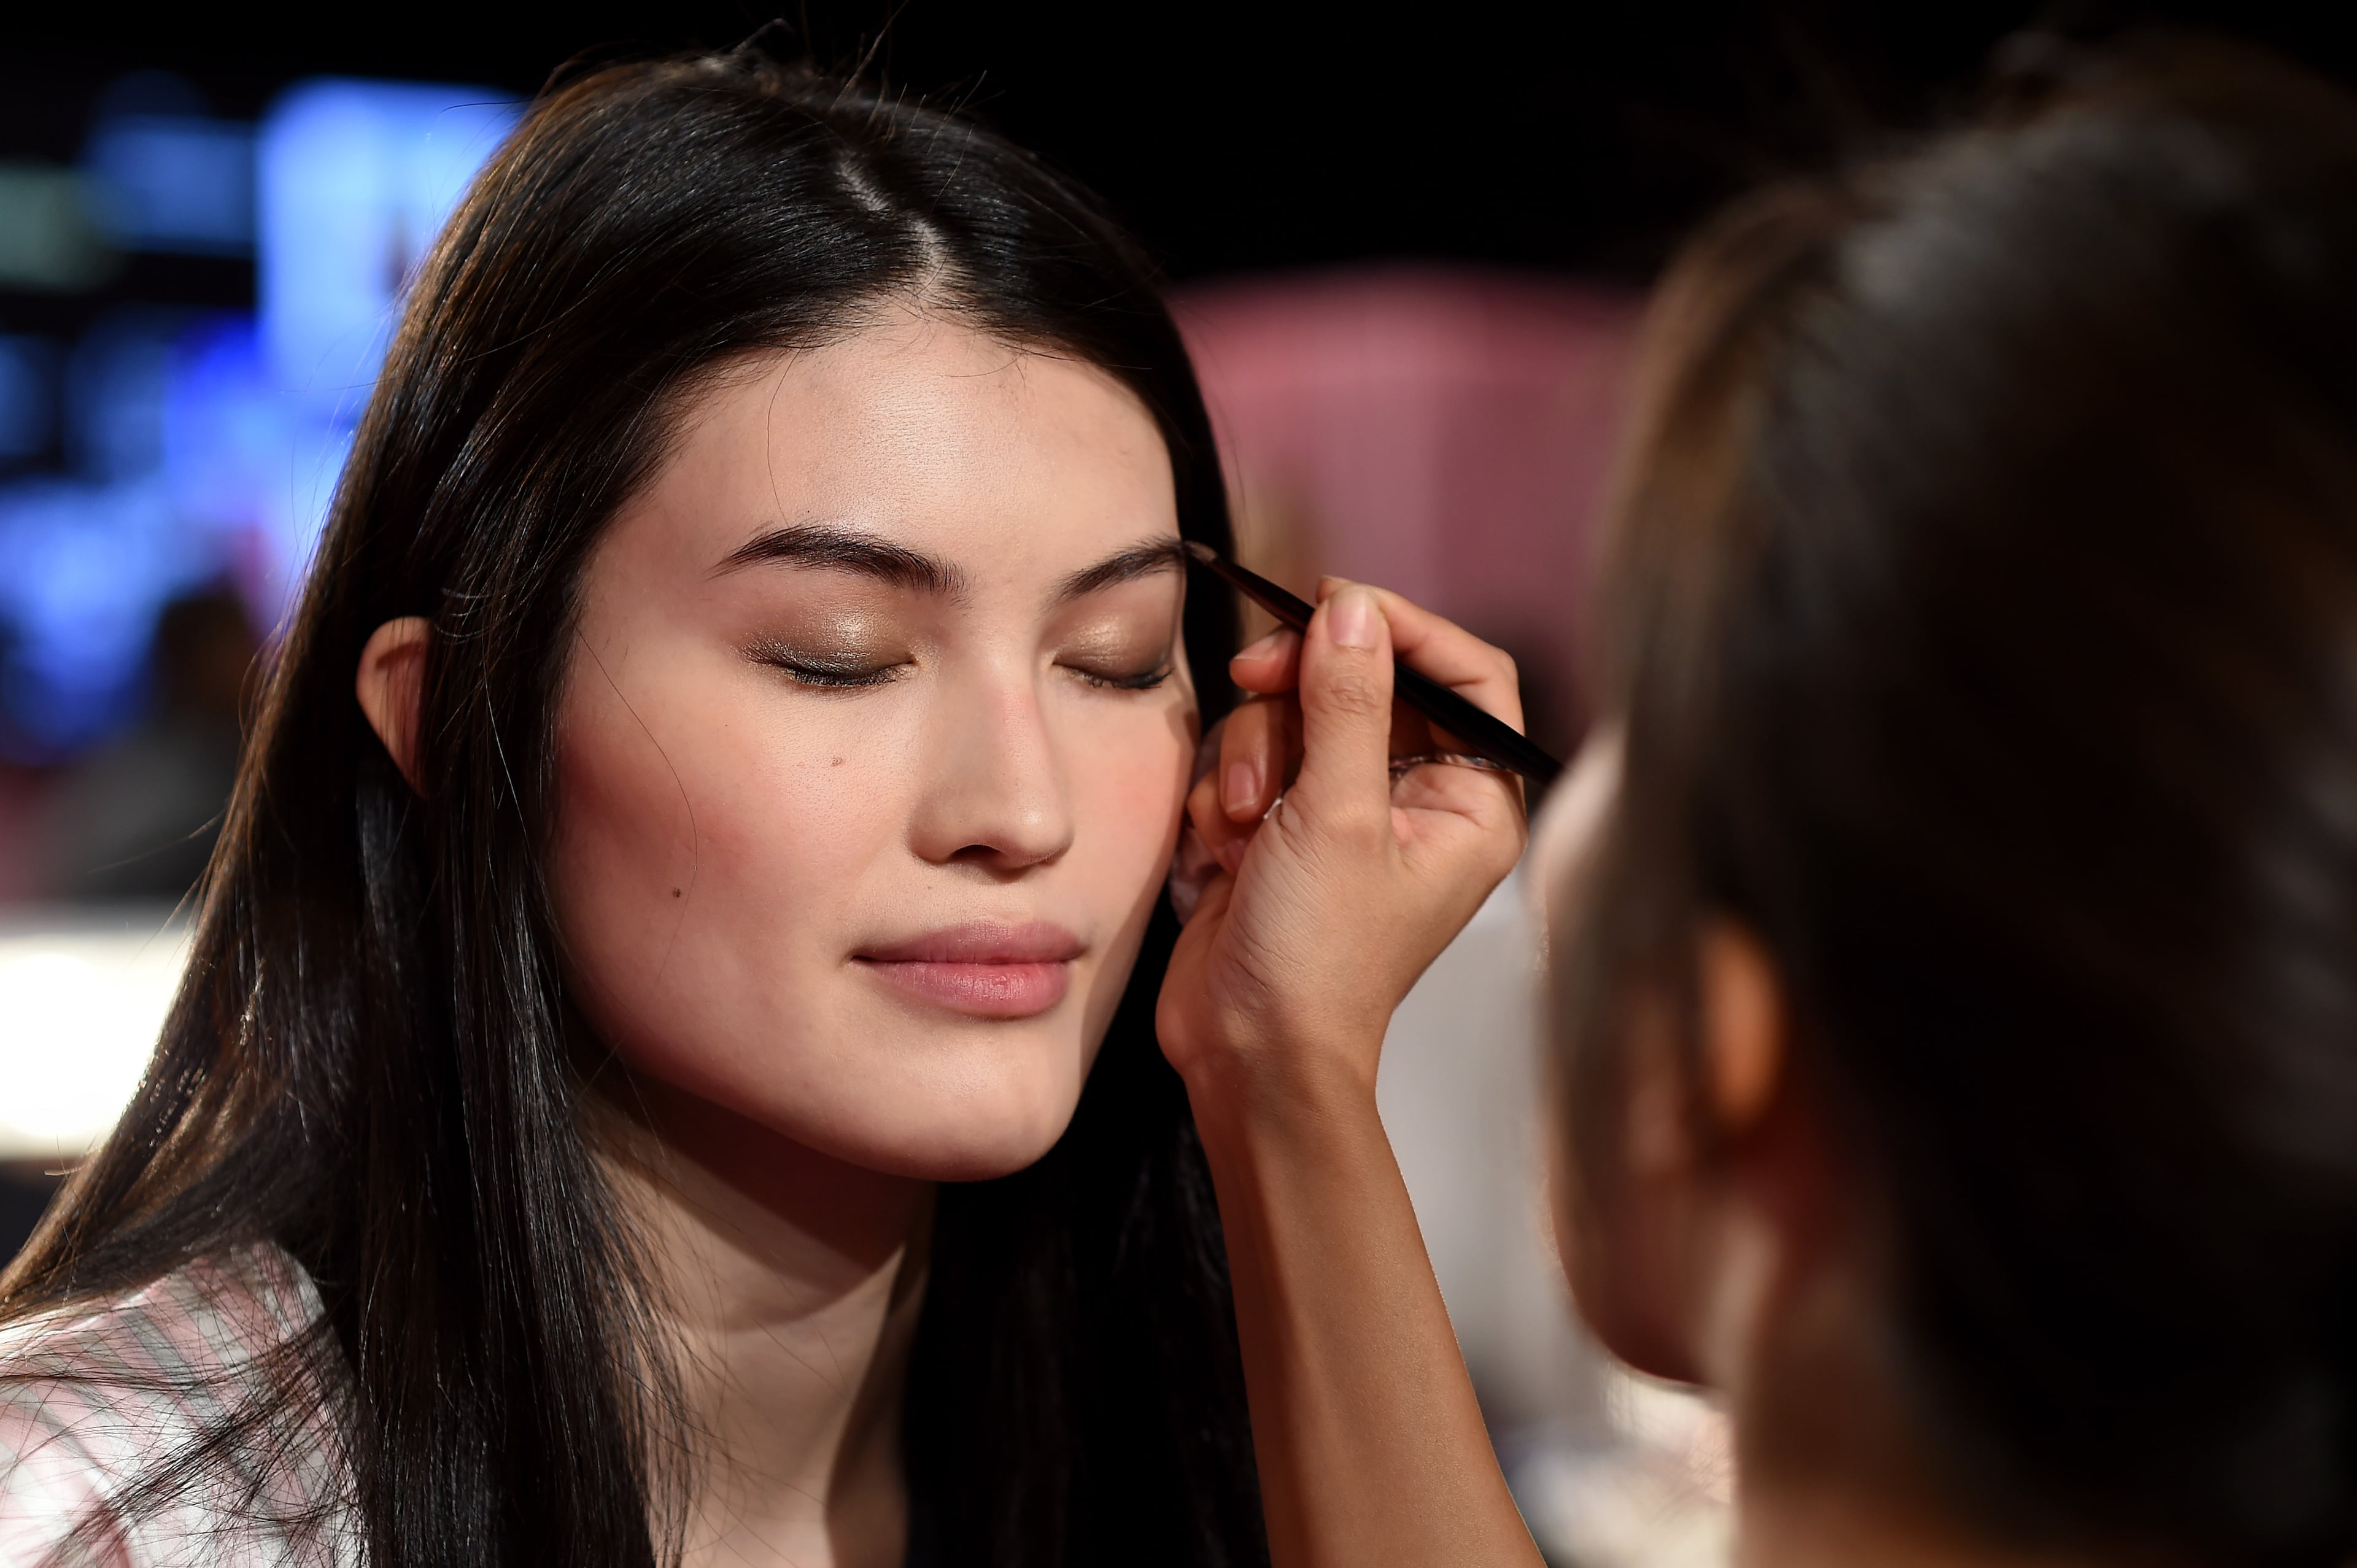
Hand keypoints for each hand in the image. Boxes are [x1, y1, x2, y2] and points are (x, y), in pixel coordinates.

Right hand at [1156, 580, 1529, 1114]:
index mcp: (1471, 802)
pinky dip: (1228, 794)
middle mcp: (1417, 800)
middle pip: (1366, 680)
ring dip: (1254, 756)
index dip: (1406, 628)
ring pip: (1295, 716)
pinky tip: (1225, 850)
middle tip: (1253, 680)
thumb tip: (1353, 610)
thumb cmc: (1318, 961)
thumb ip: (1348, 702)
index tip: (1337, 605)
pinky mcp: (1283, 828)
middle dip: (1299, 693)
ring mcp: (1345, 813)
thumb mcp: (1338, 815)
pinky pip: (1252, 761)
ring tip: (1243, 823)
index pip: (1468, 674)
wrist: (1248, 1053)